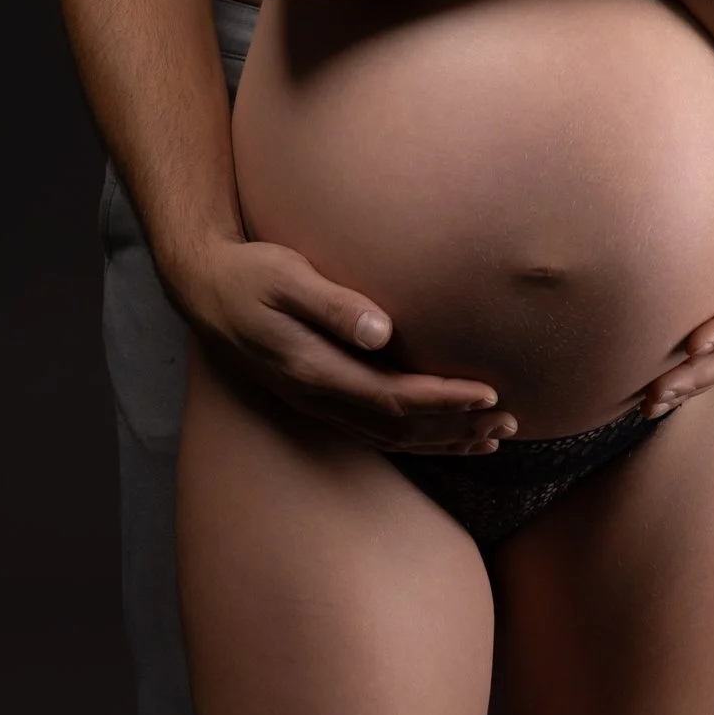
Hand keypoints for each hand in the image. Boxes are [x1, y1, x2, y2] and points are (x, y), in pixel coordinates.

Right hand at [178, 234, 516, 454]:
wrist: (204, 291)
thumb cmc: (249, 275)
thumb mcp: (286, 277)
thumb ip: (333, 305)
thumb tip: (382, 331)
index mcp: (316, 370)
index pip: (394, 398)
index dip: (444, 402)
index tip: (489, 394)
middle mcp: (320, 398)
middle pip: (401, 428)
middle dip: (457, 428)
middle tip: (508, 421)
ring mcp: (319, 404)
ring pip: (392, 438)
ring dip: (444, 439)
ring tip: (494, 436)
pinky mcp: (321, 396)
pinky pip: (378, 431)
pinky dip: (419, 438)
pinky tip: (446, 435)